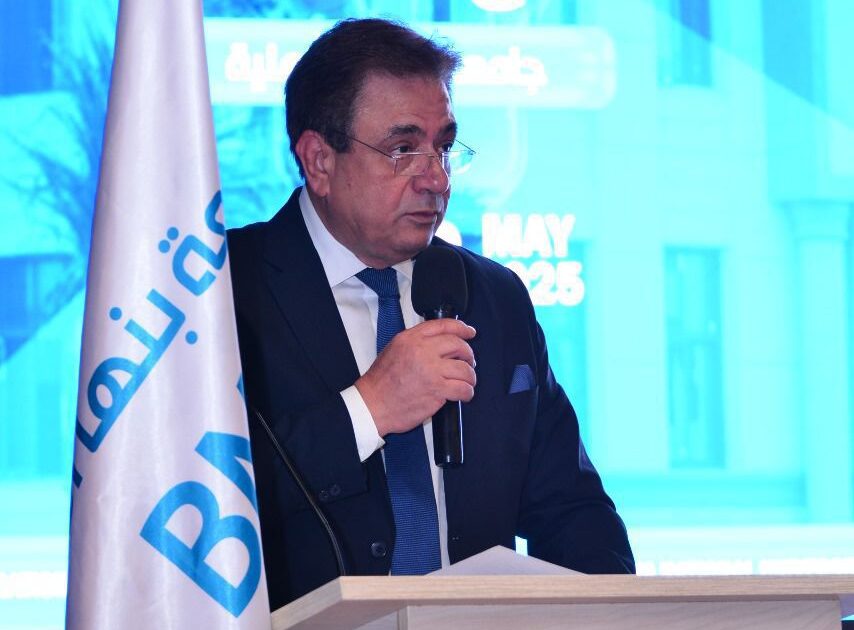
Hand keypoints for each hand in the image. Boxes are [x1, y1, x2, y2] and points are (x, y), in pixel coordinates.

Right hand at [355, 319, 476, 436]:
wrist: (373, 405)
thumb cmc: (380, 382)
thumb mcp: (394, 350)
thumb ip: (416, 342)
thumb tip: (440, 342)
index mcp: (410, 339)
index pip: (443, 326)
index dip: (461, 328)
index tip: (469, 332)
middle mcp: (422, 351)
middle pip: (458, 345)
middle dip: (468, 354)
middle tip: (469, 361)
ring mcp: (431, 371)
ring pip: (464, 368)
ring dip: (470, 376)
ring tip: (466, 381)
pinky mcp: (437, 390)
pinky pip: (463, 388)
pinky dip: (467, 392)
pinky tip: (464, 394)